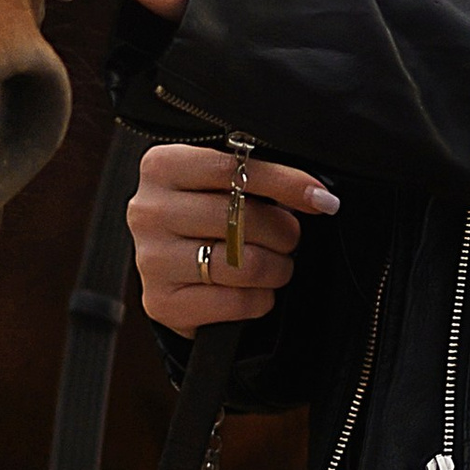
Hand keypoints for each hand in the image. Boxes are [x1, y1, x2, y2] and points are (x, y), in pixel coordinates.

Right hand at [129, 142, 338, 332]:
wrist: (173, 270)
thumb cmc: (207, 218)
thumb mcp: (223, 184)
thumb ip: (256, 177)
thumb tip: (316, 195)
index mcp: (162, 166)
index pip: (235, 169)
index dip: (285, 183)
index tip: (320, 198)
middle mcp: (149, 211)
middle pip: (242, 219)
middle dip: (284, 233)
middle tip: (289, 238)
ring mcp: (151, 259)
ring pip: (244, 264)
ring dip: (276, 268)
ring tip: (276, 264)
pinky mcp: (162, 303)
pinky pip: (236, 302)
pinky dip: (260, 299)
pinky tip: (255, 291)